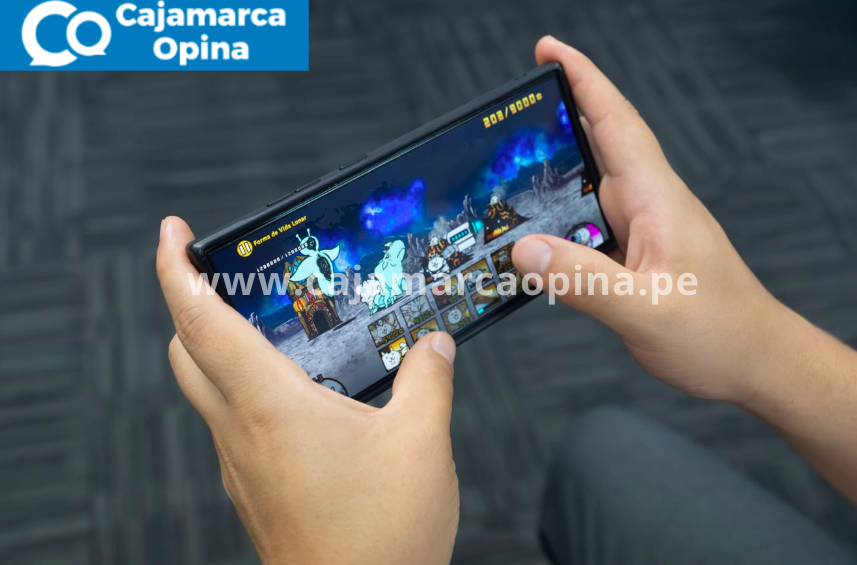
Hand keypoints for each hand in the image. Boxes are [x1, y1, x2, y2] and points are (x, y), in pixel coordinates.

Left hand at [156, 217, 458, 564]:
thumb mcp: (421, 443)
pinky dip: (249, 390)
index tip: (174, 234)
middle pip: (186, 351)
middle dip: (191, 303)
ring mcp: (242, 463)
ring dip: (221, 348)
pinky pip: (236, 422)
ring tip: (274, 328)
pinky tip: (302, 394)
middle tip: (223, 276)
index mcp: (271, 406)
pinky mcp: (255, 486)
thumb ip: (428, 379)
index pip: (201, 321)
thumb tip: (433, 344)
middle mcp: (242, 431)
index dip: (176, 269)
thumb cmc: (381, 541)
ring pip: (208, 388)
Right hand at [513, 36, 793, 403]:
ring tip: (509, 178)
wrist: (756, 362)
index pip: (616, 123)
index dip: (583, 80)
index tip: (548, 52)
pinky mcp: (639, 251)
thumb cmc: (719, 334)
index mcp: (657, 200)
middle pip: (598, 145)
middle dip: (556, 118)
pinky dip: (562, 219)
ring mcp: (645, 227)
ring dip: (553, 176)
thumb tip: (524, 249)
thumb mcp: (644, 310)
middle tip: (506, 116)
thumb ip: (582, 279)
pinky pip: (592, 222)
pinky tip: (540, 235)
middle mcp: (650, 204)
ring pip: (590, 187)